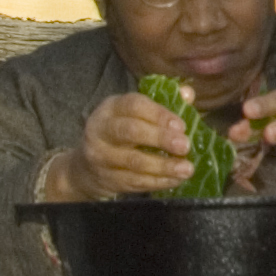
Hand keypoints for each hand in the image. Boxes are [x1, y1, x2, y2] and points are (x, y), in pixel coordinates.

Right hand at [41, 87, 196, 203]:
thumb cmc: (123, 134)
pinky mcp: (106, 179)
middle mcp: (101, 129)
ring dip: (163, 166)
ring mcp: (101, 156)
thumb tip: (188, 94)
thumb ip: (164, 103)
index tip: (181, 125)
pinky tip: (175, 180)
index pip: (134, 105)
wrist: (87, 168)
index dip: (159, 114)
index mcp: (112, 107)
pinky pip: (134, 181)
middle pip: (131, 131)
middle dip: (160, 138)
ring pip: (133, 161)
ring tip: (187, 168)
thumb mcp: (137, 114)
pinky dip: (158, 181)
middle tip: (185, 146)